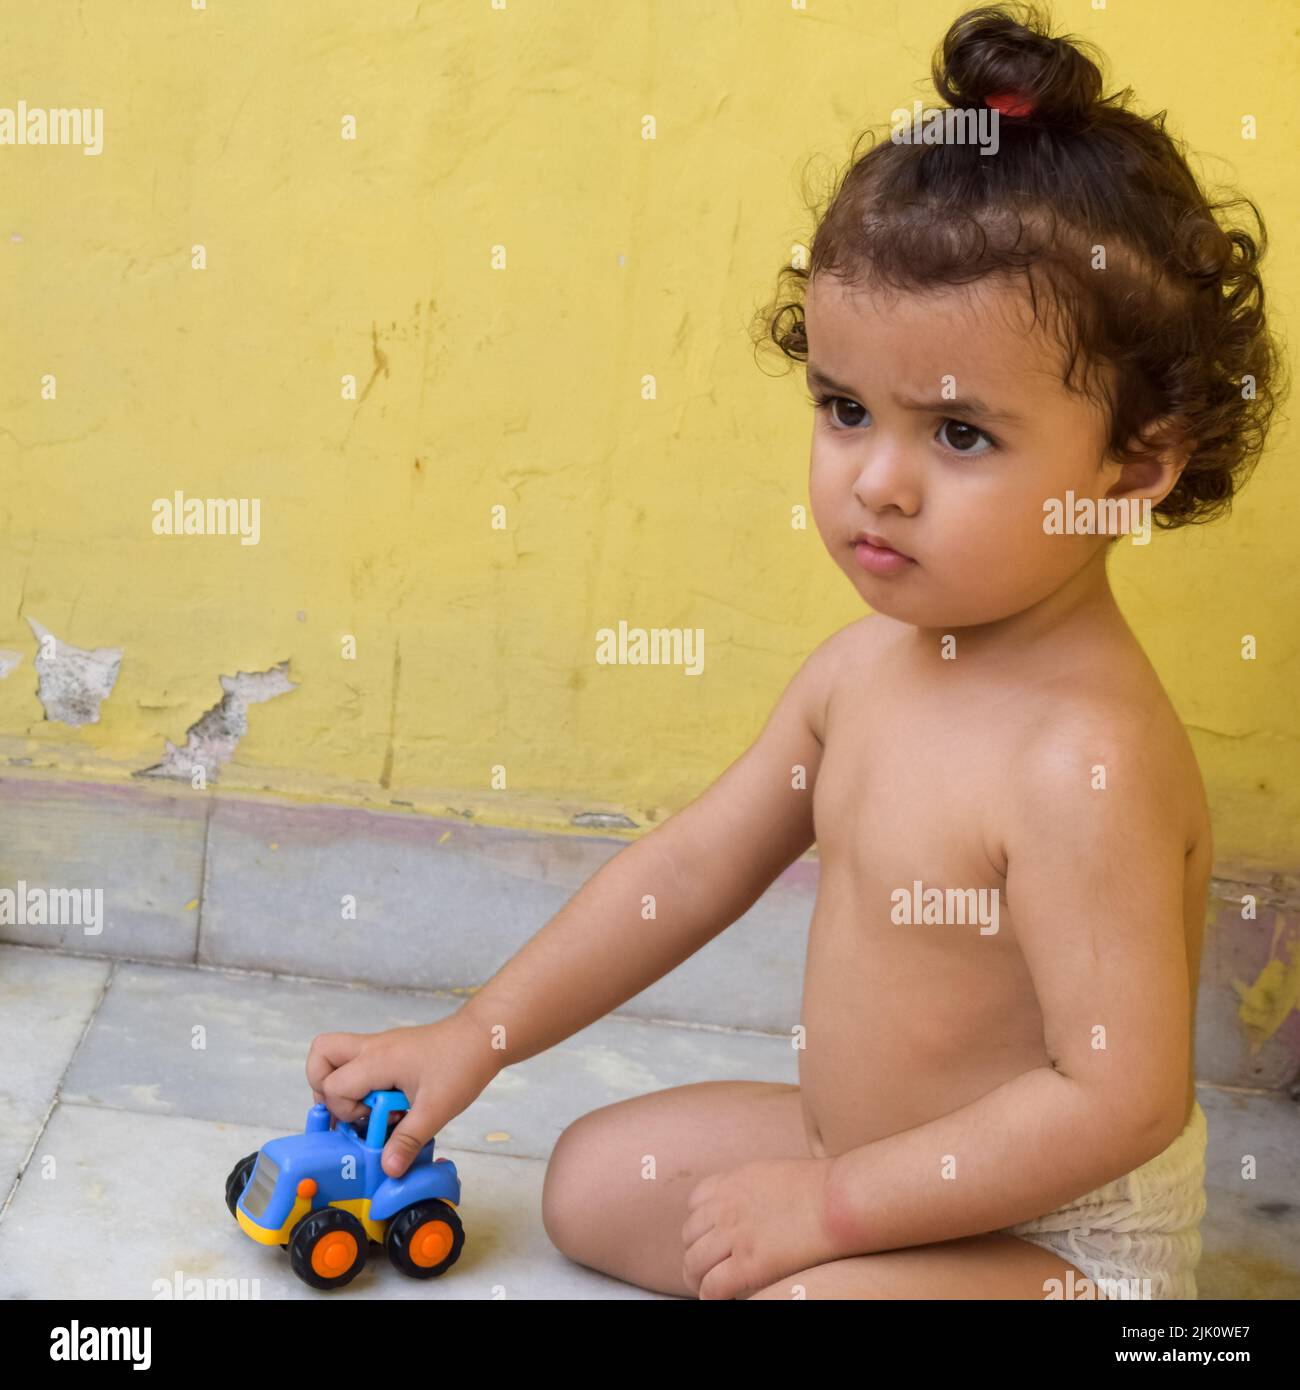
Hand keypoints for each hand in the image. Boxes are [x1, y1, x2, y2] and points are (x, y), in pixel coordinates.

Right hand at [306, 1014, 500, 1176]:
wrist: (484, 1036)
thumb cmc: (462, 1064)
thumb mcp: (437, 1109)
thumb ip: (409, 1139)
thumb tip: (387, 1168)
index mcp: (378, 1059)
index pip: (332, 1085)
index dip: (343, 1110)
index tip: (371, 1121)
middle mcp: (372, 1047)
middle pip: (321, 1054)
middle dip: (323, 1087)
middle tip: (351, 1110)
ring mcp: (381, 1046)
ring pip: (337, 1054)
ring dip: (342, 1084)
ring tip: (368, 1108)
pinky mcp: (391, 1050)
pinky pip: (359, 1062)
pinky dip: (362, 1082)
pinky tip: (388, 1102)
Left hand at [681, 1156, 841, 1298]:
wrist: (841, 1199)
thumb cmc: (825, 1188)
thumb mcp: (778, 1175)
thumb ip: (759, 1188)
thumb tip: (763, 1205)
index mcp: (735, 1181)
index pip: (696, 1202)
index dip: (700, 1224)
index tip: (709, 1238)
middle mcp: (727, 1206)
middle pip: (690, 1234)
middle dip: (695, 1252)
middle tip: (705, 1269)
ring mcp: (735, 1234)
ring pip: (694, 1262)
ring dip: (697, 1278)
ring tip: (707, 1289)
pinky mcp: (748, 1263)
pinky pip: (713, 1286)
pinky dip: (709, 1296)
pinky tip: (719, 1301)